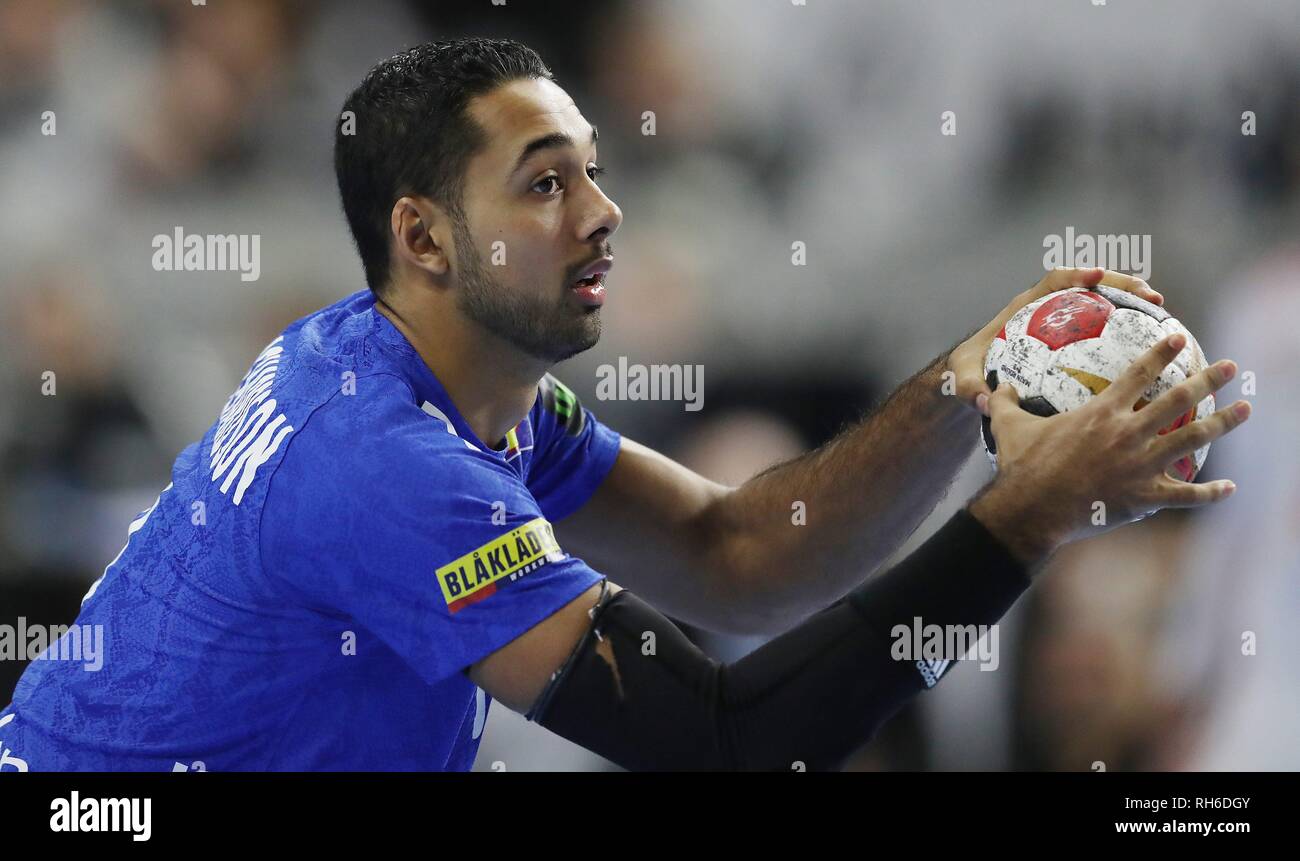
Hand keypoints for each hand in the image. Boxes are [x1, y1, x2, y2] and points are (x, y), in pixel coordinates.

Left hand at [948, 267, 1164, 413]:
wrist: (974, 380)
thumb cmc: (969, 374)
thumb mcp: (965, 380)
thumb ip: (971, 389)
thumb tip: (985, 402)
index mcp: (1025, 311)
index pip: (1053, 282)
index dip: (1075, 275)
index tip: (1097, 276)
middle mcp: (1048, 312)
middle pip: (1090, 286)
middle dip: (1121, 284)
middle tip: (1150, 297)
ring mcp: (1064, 325)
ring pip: (1104, 305)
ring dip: (1132, 305)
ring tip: (1162, 313)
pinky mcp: (1075, 342)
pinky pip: (1106, 331)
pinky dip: (1127, 333)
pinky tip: (1152, 350)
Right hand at [968, 332, 1249, 569]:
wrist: (1031, 509)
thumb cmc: (1020, 466)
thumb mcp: (1008, 427)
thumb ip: (1005, 404)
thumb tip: (992, 389)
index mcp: (1100, 413)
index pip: (1138, 374)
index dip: (1160, 352)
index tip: (1178, 338)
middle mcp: (1127, 433)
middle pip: (1177, 399)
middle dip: (1207, 379)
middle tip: (1228, 365)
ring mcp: (1141, 465)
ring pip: (1193, 438)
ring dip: (1224, 422)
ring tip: (1245, 409)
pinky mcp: (1145, 497)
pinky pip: (1187, 494)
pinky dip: (1211, 492)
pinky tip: (1230, 488)